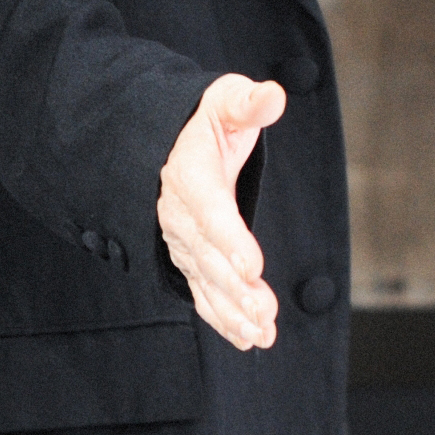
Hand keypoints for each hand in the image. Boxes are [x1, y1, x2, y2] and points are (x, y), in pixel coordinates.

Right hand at [158, 74, 285, 350]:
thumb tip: (272, 95)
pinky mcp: (190, 258)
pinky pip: (204, 293)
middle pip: (208, 257)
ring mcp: (183, 242)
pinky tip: (250, 338)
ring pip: (206, 282)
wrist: (162, 142)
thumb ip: (247, 102)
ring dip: (233, 311)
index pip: (209, 210)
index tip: (253, 267)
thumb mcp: (222, 100)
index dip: (230, 240)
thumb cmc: (200, 120)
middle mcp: (180, 215)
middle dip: (235, 288)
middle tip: (264, 313)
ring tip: (262, 333)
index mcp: (189, 174)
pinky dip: (224, 318)